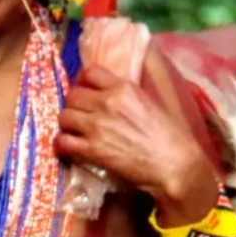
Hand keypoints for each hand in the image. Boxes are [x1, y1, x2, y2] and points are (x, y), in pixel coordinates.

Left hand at [57, 65, 213, 222]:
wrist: (173, 164)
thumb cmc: (169, 136)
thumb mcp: (149, 104)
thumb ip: (127, 96)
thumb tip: (112, 95)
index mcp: (124, 88)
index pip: (90, 72)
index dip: (83, 82)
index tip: (84, 90)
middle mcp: (107, 102)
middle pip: (73, 95)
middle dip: (74, 104)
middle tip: (79, 114)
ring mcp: (97, 126)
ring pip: (64, 116)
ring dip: (67, 124)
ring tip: (73, 131)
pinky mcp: (92, 149)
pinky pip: (63, 141)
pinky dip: (62, 144)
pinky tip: (69, 147)